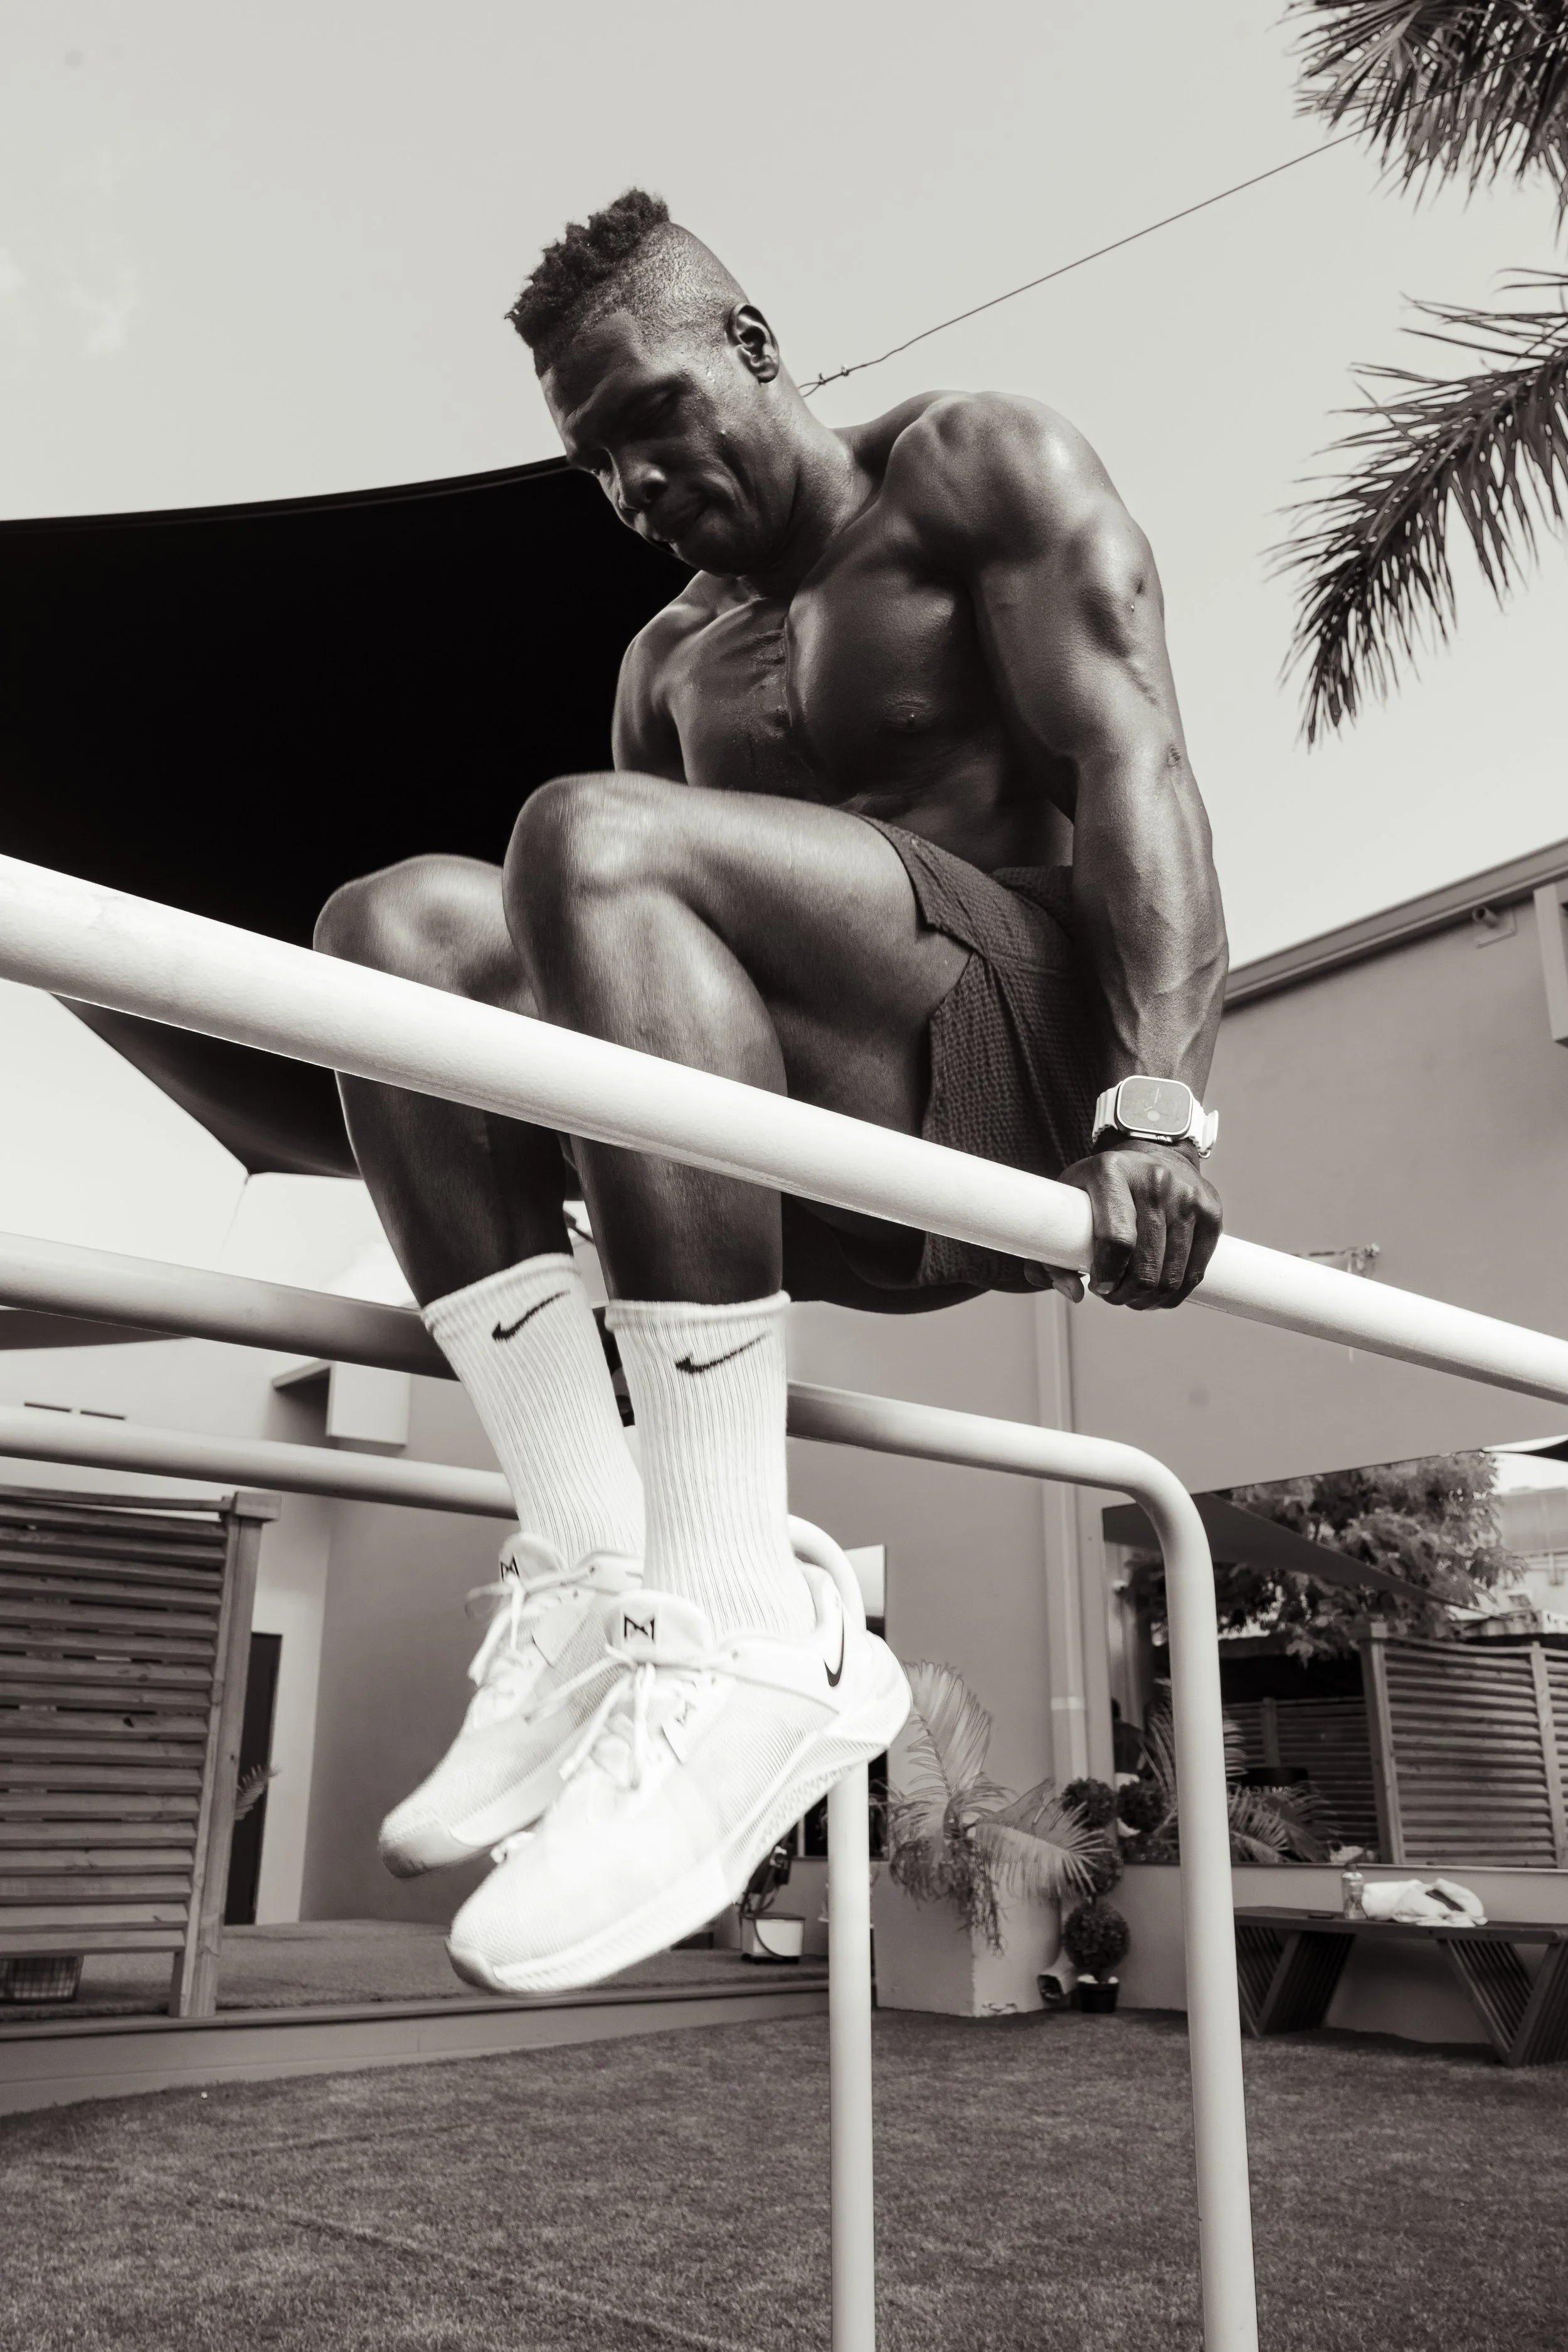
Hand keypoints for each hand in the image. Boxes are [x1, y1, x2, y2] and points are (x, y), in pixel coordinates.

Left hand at [1053, 1141, 1222, 1311]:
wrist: (1153, 1154)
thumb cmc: (1103, 1184)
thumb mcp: (1070, 1201)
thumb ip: (1054, 1250)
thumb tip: (1075, 1293)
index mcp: (1112, 1173)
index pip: (1116, 1240)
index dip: (1107, 1274)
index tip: (1099, 1286)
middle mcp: (1155, 1181)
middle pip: (1146, 1265)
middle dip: (1126, 1294)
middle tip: (1114, 1295)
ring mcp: (1187, 1196)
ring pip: (1172, 1276)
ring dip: (1149, 1299)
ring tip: (1133, 1296)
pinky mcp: (1211, 1213)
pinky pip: (1195, 1272)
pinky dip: (1174, 1293)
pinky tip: (1157, 1292)